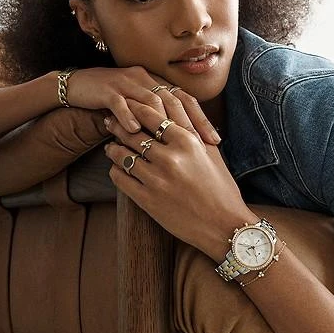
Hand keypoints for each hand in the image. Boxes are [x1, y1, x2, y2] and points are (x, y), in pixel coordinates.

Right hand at [66, 66, 219, 144]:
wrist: (78, 86)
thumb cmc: (111, 101)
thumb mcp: (137, 106)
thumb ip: (156, 116)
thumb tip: (181, 139)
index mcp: (155, 82)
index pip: (184, 99)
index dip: (201, 118)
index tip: (215, 140)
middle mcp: (145, 79)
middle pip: (173, 100)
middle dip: (190, 123)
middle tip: (204, 144)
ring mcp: (126, 83)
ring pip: (149, 101)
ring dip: (162, 122)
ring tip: (174, 143)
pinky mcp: (107, 90)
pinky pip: (120, 103)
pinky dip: (128, 116)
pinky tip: (134, 131)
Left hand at [104, 99, 256, 260]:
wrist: (223, 225)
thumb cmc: (221, 188)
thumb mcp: (211, 154)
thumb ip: (193, 131)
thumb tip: (175, 113)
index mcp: (187, 142)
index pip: (151, 116)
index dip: (134, 109)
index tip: (127, 107)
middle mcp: (169, 158)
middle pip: (133, 133)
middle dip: (118, 126)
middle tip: (110, 122)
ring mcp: (156, 180)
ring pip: (123, 155)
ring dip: (113, 149)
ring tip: (111, 147)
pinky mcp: (147, 200)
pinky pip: (121, 179)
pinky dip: (115, 171)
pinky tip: (117, 168)